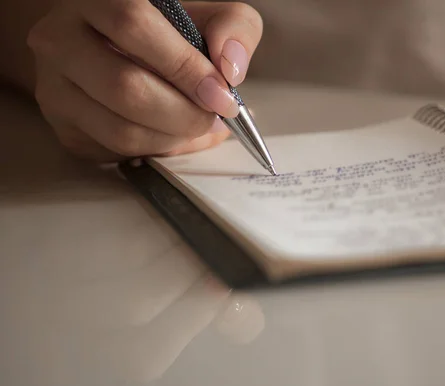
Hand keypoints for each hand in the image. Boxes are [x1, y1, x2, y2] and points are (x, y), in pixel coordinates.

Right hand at [26, 0, 262, 161]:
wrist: (109, 51)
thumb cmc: (163, 34)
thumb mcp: (205, 17)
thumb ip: (232, 28)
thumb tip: (230, 68)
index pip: (134, 26)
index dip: (184, 66)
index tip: (221, 93)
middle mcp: (60, 41)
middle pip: (126, 88)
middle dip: (185, 113)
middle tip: (214, 117)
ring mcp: (55, 89)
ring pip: (121, 131)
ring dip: (175, 138)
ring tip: (199, 125)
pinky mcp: (66, 130)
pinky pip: (119, 153)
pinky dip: (159, 150)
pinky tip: (175, 134)